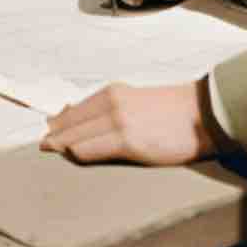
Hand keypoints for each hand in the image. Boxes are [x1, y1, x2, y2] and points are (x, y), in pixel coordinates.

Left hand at [41, 79, 215, 164]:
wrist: (202, 113)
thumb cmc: (173, 111)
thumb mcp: (136, 101)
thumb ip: (111, 108)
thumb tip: (85, 116)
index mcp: (112, 92)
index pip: (76, 109)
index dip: (60, 122)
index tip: (49, 129)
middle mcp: (110, 103)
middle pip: (72, 122)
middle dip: (55, 133)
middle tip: (43, 143)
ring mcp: (118, 121)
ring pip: (77, 135)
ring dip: (61, 143)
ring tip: (49, 149)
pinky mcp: (127, 140)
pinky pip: (92, 148)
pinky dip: (77, 152)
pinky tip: (70, 154)